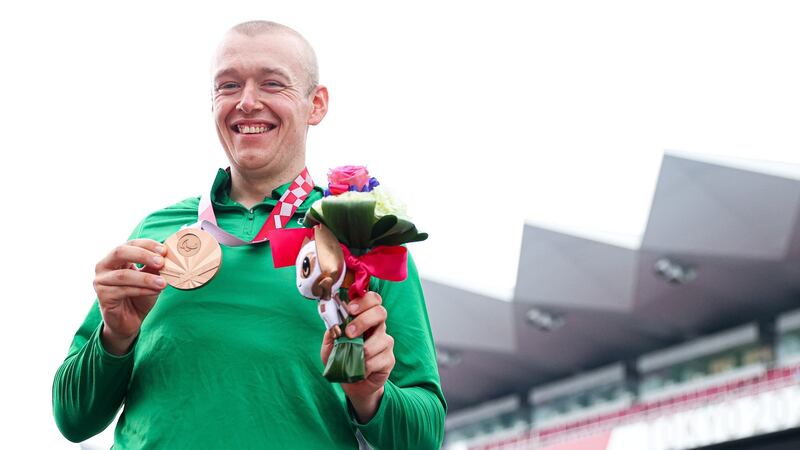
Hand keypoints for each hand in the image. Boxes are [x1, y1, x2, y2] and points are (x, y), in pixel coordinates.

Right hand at [93, 239, 166, 354]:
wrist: (129, 320)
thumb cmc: (139, 295)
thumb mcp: (150, 277)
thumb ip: (154, 266)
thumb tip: (166, 254)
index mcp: (116, 257)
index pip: (130, 243)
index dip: (147, 244)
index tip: (164, 250)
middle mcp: (104, 266)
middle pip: (120, 252)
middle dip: (143, 255)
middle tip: (161, 262)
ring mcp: (100, 281)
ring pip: (123, 275)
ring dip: (146, 278)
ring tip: (163, 283)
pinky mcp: (103, 296)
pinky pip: (124, 291)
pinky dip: (142, 290)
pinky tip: (155, 291)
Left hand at [320, 291, 394, 422]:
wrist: (352, 384)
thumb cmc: (341, 359)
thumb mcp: (330, 345)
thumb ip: (331, 332)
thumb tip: (333, 321)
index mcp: (365, 318)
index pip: (373, 300)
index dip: (364, 301)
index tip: (351, 309)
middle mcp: (378, 327)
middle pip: (380, 312)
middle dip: (364, 321)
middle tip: (350, 333)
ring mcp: (386, 343)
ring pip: (381, 339)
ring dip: (364, 349)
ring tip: (353, 358)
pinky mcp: (389, 360)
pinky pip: (381, 359)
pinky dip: (367, 366)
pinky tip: (361, 370)